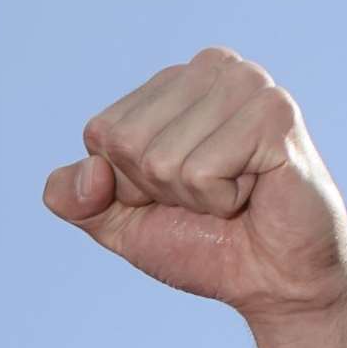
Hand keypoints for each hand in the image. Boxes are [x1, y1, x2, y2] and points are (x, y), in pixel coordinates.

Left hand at [42, 47, 346, 329]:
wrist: (270, 279)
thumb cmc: (202, 241)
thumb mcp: (116, 222)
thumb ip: (71, 196)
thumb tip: (89, 172)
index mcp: (171, 83)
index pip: (100, 134)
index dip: (126, 182)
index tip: (173, 192)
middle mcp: (211, 68)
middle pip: (125, 142)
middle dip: (157, 188)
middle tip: (207, 195)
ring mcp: (248, 84)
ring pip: (161, 158)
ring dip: (192, 196)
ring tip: (233, 194)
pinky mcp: (275, 113)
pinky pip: (200, 171)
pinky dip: (219, 200)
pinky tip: (253, 192)